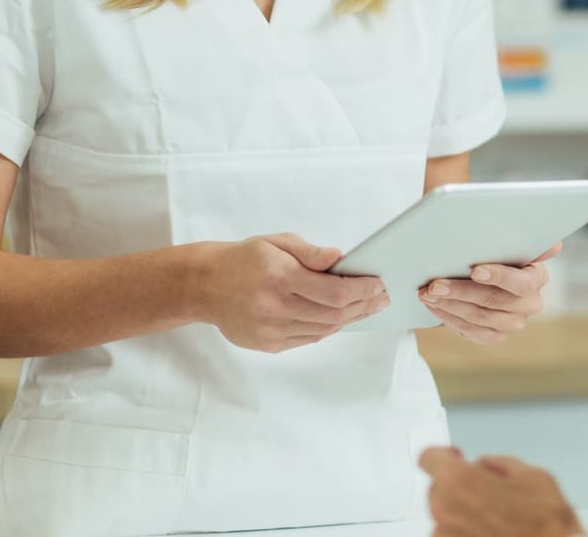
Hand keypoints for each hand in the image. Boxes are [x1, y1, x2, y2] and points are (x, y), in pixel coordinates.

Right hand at [198, 233, 387, 352]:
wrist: (205, 285)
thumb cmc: (244, 259)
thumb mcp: (276, 243)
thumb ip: (310, 252)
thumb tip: (341, 258)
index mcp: (279, 276)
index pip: (333, 291)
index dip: (362, 290)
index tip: (379, 284)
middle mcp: (274, 306)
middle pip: (333, 314)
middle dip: (363, 305)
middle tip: (382, 298)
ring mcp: (270, 330)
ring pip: (323, 329)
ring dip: (350, 319)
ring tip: (368, 307)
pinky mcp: (268, 344)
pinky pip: (308, 338)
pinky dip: (329, 327)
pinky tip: (341, 317)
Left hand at [418, 447, 582, 536]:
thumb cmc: (546, 526)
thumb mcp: (533, 476)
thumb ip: (500, 464)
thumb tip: (488, 466)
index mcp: (459, 480)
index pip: (429, 457)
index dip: (442, 454)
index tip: (453, 457)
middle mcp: (445, 510)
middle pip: (437, 487)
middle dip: (458, 486)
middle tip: (487, 494)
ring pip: (444, 515)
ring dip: (461, 513)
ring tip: (495, 521)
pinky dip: (465, 534)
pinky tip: (491, 534)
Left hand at [420, 245, 557, 345]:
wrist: (484, 272)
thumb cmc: (496, 251)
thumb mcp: (507, 241)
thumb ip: (524, 240)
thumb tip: (555, 246)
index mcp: (537, 277)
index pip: (520, 282)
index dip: (499, 276)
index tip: (475, 271)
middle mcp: (530, 304)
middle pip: (493, 301)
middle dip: (461, 291)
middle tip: (434, 284)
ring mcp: (513, 323)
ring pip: (478, 317)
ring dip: (449, 305)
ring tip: (427, 293)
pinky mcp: (496, 336)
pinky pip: (471, 331)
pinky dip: (449, 317)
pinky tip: (434, 305)